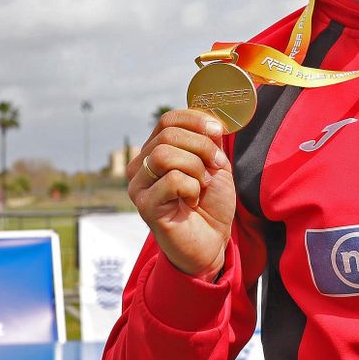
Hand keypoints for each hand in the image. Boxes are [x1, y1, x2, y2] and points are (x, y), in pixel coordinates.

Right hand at [128, 109, 234, 278]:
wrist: (212, 242)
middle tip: (215, 167)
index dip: (195, 120)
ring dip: (196, 168)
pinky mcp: (144, 205)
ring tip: (203, 185)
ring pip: (165, 154)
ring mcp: (139, 186)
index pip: (168, 120)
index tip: (219, 132)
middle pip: (167, 134)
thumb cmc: (211, 204)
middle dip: (201, 147)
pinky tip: (192, 202)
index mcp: (155, 151)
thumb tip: (211, 117)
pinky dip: (191, 188)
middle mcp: (141, 166)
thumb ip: (209, 140)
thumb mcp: (214, 164)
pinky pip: (171, 180)